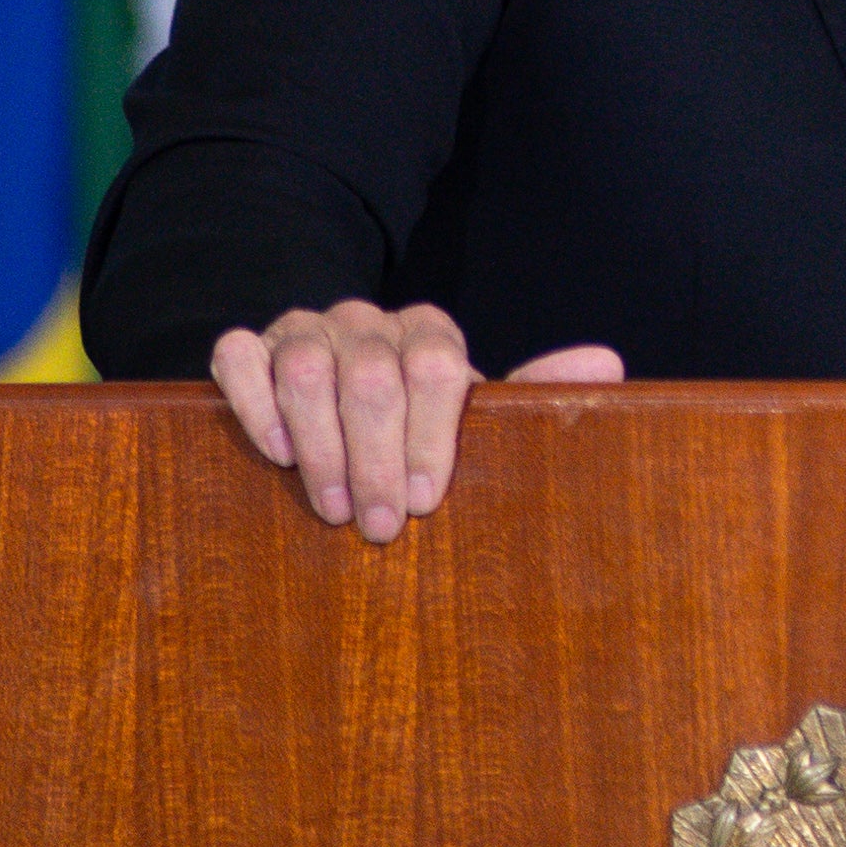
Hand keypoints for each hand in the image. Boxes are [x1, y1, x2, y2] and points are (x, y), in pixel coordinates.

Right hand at [209, 301, 624, 542]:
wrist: (344, 414)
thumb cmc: (423, 431)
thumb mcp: (480, 421)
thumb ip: (536, 395)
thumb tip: (606, 365)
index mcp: (432, 333)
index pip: (439, 366)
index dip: (431, 437)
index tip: (423, 501)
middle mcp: (370, 321)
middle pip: (372, 374)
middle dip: (375, 456)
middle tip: (376, 526)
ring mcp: (307, 330)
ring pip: (306, 367)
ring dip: (318, 445)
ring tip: (332, 508)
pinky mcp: (252, 348)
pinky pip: (239, 357)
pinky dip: (254, 404)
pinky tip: (274, 454)